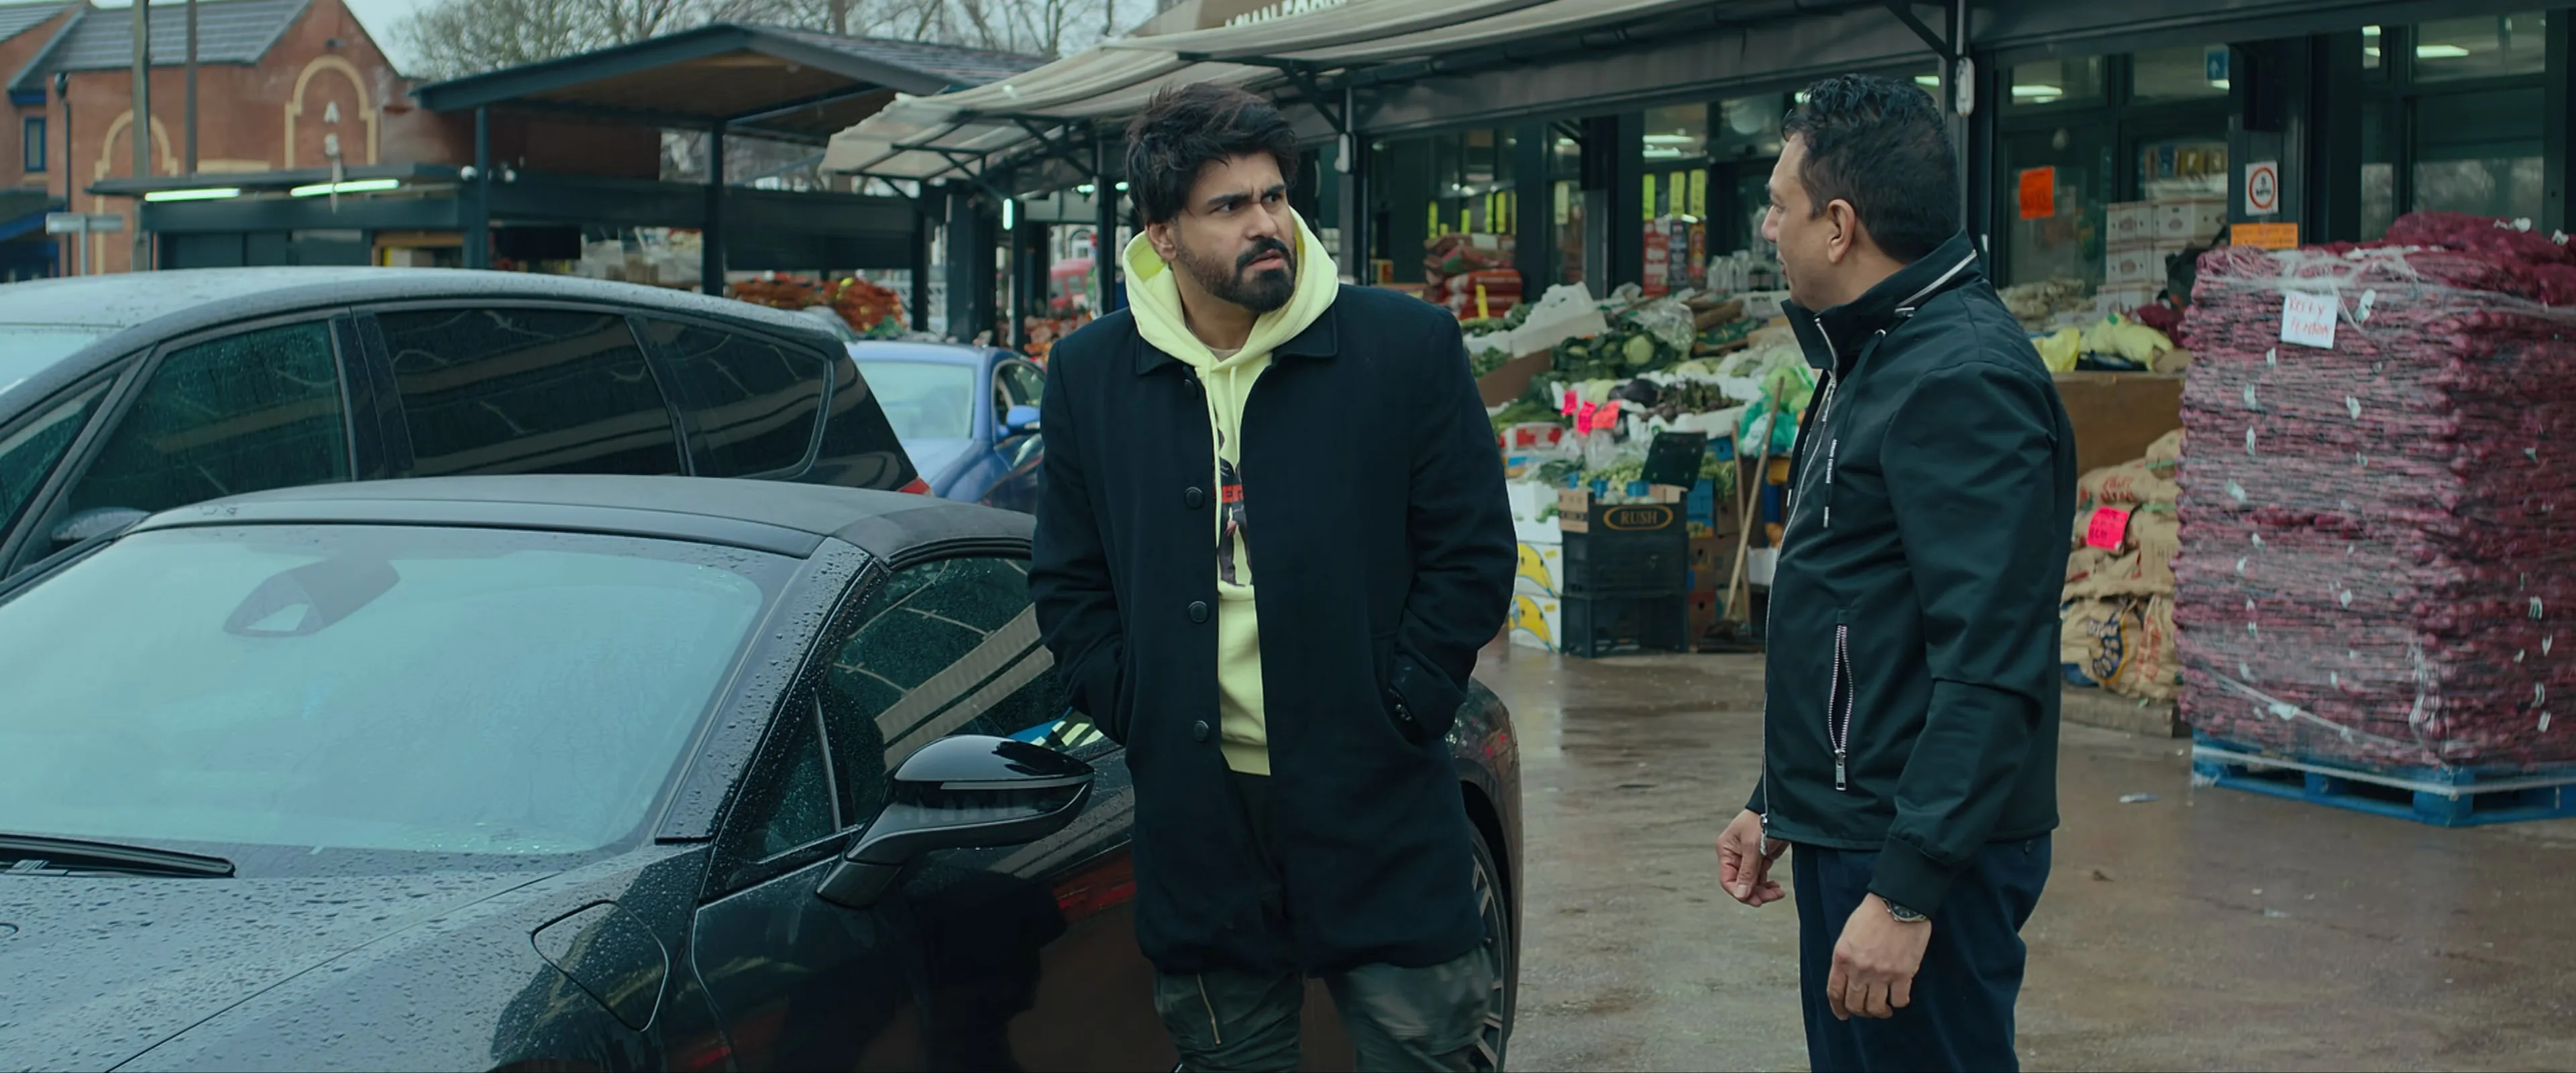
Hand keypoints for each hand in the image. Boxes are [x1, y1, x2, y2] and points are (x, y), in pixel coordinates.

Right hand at [1715, 809, 1786, 906]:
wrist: (1781, 809)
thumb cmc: (1762, 820)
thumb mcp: (1753, 846)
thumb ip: (1747, 872)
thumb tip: (1741, 895)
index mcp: (1726, 851)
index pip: (1727, 879)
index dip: (1739, 892)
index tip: (1754, 900)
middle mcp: (1735, 856)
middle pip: (1741, 884)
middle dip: (1755, 892)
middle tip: (1771, 896)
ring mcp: (1748, 858)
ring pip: (1752, 883)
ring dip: (1764, 890)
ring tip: (1777, 892)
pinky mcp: (1761, 858)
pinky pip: (1761, 877)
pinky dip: (1767, 885)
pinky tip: (1776, 887)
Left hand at [1827, 895, 1930, 1019]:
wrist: (1899, 903)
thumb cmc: (1873, 914)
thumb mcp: (1848, 934)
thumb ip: (1846, 957)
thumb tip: (1848, 977)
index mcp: (1842, 958)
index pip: (1835, 992)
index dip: (1838, 1008)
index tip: (1842, 1015)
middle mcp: (1859, 969)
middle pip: (1855, 1004)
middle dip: (1859, 1012)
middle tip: (1866, 1011)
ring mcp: (1881, 974)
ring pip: (1876, 1007)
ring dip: (1879, 1012)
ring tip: (1884, 1009)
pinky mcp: (1903, 974)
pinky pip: (1899, 1000)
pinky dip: (1898, 1003)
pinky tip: (1898, 998)